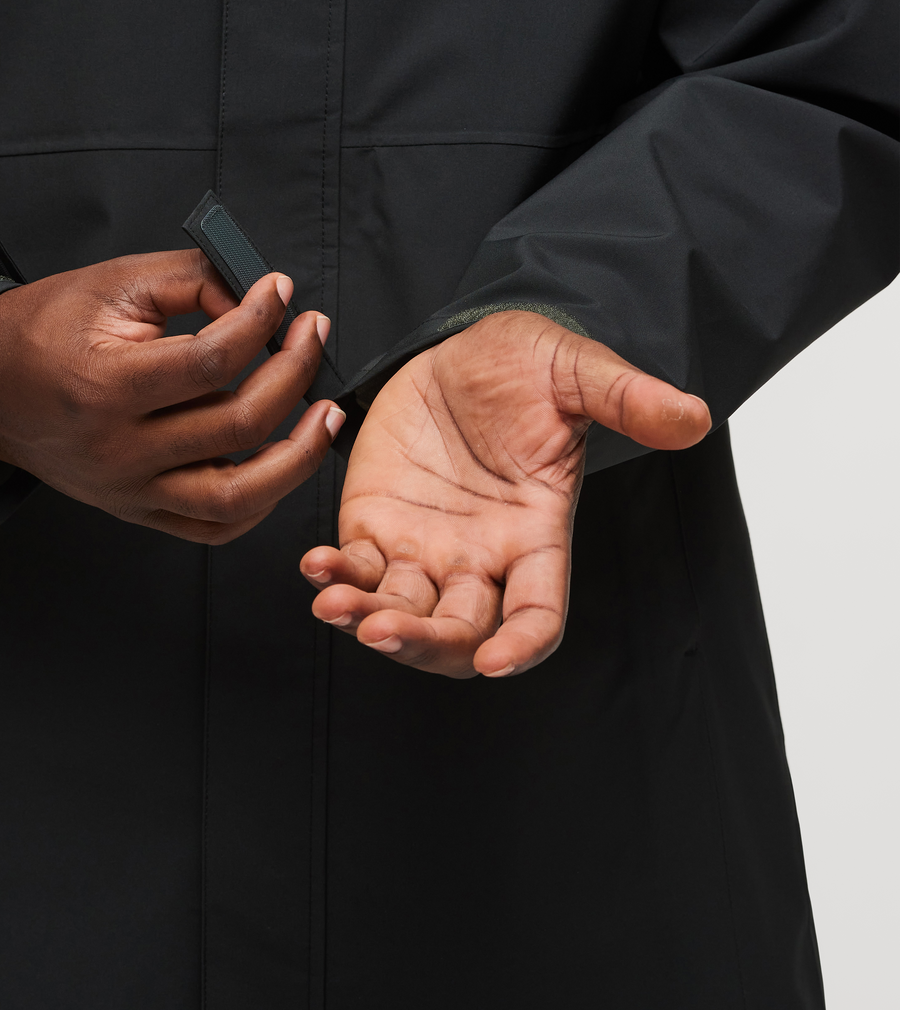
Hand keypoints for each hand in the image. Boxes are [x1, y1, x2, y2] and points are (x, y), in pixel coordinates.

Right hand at [0, 248, 343, 541]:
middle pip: (238, 423)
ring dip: (298, 455)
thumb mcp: (112, 284)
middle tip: (311, 335)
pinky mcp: (139, 511)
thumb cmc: (45, 331)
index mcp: (107, 386)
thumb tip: (260, 299)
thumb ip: (193, 281)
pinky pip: (215, 527)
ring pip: (239, 495)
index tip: (281, 293)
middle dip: (294, 372)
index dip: (261, 320)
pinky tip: (283, 461)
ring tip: (326, 414)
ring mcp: (131, 491)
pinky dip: (262, 501)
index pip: (213, 360)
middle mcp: (120, 450)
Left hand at [300, 310, 709, 676]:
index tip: (498, 661)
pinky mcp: (376, 525)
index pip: (537, 613)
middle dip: (423, 643)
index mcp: (535, 536)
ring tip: (333, 603)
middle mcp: (480, 558)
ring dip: (366, 618)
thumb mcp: (579, 373)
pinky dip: (335, 575)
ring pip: (400, 612)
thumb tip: (695, 418)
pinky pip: (356, 568)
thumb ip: (628, 400)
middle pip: (459, 633)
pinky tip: (315, 566)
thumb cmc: (526, 366)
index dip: (522, 644)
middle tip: (384, 631)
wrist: (463, 348)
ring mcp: (426, 548)